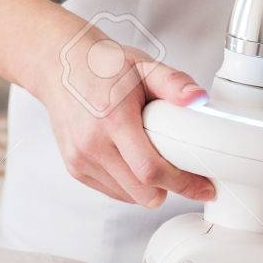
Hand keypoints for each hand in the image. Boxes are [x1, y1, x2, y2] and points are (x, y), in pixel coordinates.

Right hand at [38, 27, 215, 207]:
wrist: (58, 65)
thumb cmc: (102, 65)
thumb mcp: (143, 66)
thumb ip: (174, 82)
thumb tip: (199, 99)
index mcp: (113, 120)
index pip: (151, 170)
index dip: (183, 185)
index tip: (204, 188)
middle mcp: (93, 144)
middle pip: (143, 193)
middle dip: (170, 189)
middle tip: (184, 174)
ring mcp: (81, 159)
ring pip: (130, 197)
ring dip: (149, 188)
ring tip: (153, 159)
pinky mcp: (75, 168)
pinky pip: (113, 192)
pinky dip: (130, 185)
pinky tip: (132, 160)